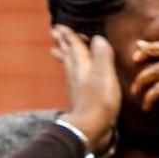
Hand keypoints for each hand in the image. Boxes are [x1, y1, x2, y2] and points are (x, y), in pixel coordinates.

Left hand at [51, 25, 120, 152]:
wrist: (90, 130)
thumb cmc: (97, 102)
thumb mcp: (104, 73)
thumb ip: (102, 54)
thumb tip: (97, 39)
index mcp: (81, 65)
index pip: (74, 45)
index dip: (69, 35)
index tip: (60, 26)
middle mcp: (76, 74)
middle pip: (68, 54)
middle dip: (62, 43)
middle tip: (54, 33)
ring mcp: (76, 87)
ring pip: (68, 66)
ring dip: (64, 56)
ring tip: (55, 51)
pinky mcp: (80, 99)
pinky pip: (74, 79)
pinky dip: (71, 71)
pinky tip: (74, 76)